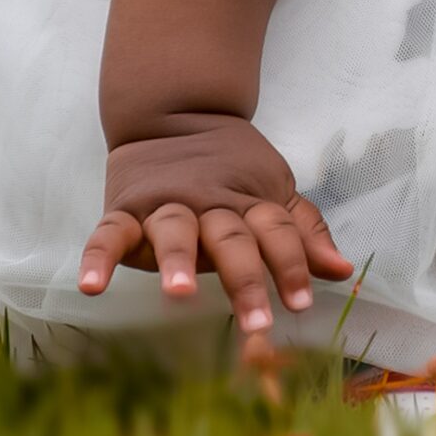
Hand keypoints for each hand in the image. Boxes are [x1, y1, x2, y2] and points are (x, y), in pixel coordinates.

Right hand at [78, 116, 351, 333]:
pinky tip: (92, 285)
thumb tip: (344, 271)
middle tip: (256, 321)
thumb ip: (305, 232)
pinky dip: (98, 257)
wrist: (176, 114)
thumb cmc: (233, 169)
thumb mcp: (274, 191)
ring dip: (178, 260)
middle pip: (232, 239)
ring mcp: (166, 206)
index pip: (277, 231)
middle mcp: (210, 205)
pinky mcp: (125, 210)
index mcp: (250, 202)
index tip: (302, 304)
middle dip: (246, 278)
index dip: (292, 264)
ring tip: (179, 293)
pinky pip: (109, 233)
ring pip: (175, 232)